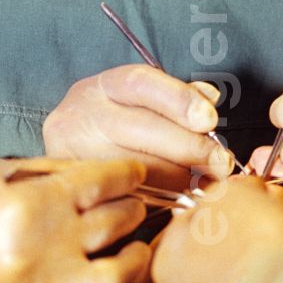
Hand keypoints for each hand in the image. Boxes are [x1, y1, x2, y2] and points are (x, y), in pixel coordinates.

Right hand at [0, 156, 150, 282]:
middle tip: (142, 203)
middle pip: (116, 221)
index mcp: (37, 197)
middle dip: (136, 207)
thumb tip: (83, 171)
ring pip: (117, 273)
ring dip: (137, 256)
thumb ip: (42, 171)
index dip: (127, 174)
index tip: (137, 172)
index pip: (104, 180)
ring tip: (140, 247)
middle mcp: (48, 243)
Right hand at [43, 65, 231, 189]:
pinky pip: (126, 196)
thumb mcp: (135, 100)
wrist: (62, 151)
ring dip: (180, 178)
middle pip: (140, 128)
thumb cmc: (112, 121)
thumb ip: (175, 96)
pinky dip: (162, 198)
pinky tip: (184, 197)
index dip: (178, 99)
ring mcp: (73, 155)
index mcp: (100, 87)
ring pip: (136, 168)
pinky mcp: (78, 190)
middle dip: (188, 147)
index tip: (209, 119)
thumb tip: (210, 98)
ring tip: (209, 181)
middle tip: (220, 162)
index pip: (140, 84)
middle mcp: (80, 116)